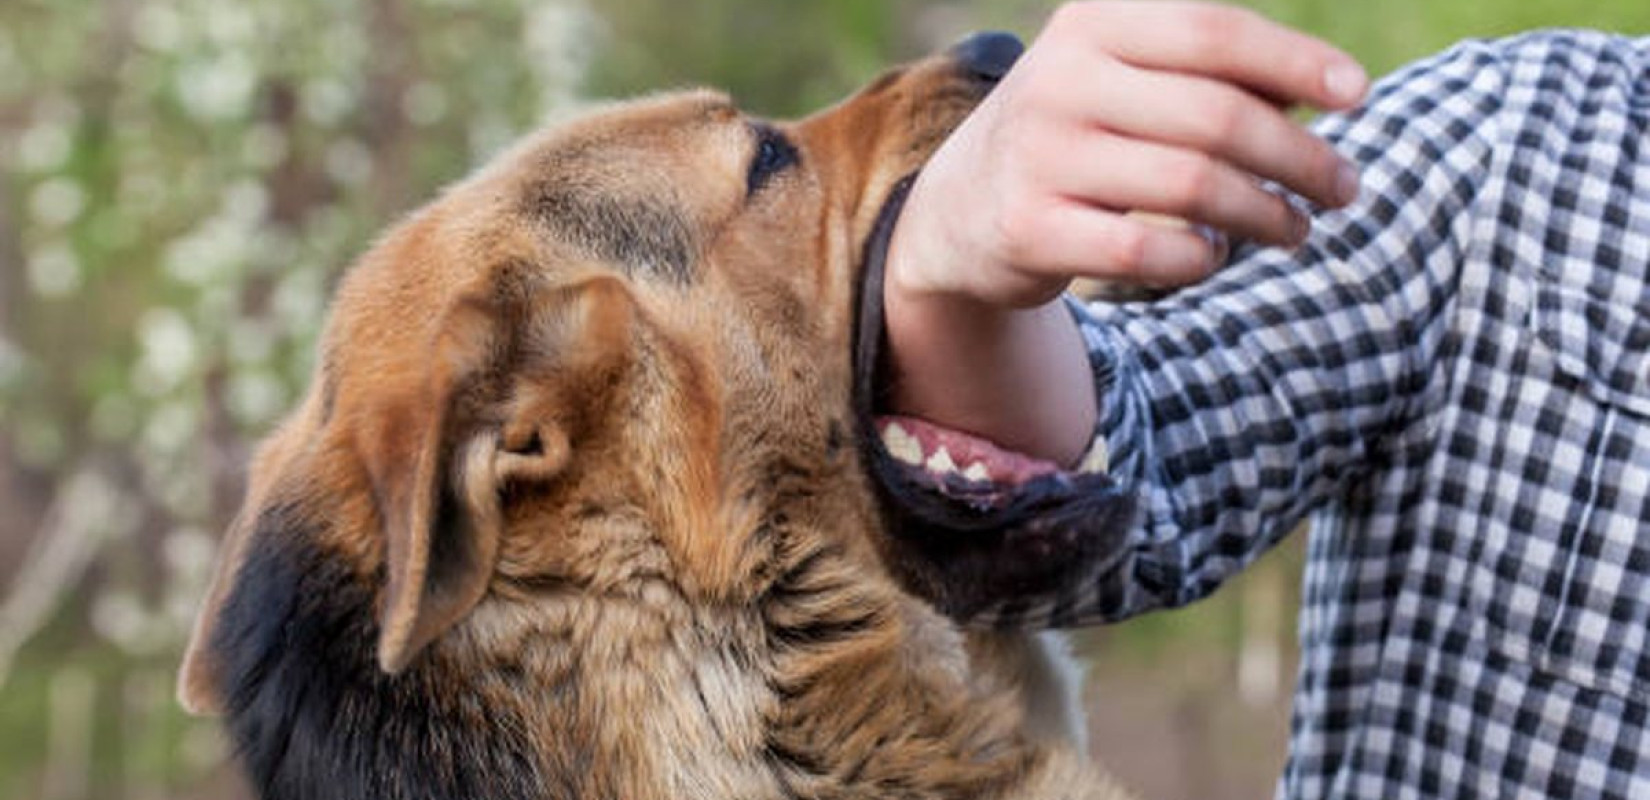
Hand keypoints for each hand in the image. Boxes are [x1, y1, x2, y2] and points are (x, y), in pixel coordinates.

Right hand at [884, 1, 1368, 463]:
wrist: (958, 209)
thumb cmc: (1077, 134)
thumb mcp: (1125, 80)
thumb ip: (1211, 76)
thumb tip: (1325, 92)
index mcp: (1091, 26)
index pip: (1213, 33)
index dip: (1296, 62)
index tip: (1358, 97)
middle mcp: (1060, 82)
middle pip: (1216, 117)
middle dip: (1299, 158)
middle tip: (1344, 189)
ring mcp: (1041, 157)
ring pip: (1192, 187)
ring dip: (1265, 215)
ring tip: (1295, 230)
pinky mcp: (1029, 229)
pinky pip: (1147, 250)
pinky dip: (1200, 258)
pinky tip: (1215, 254)